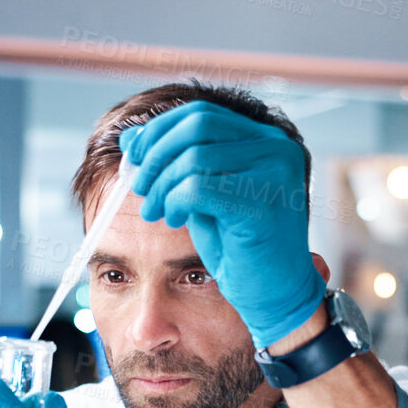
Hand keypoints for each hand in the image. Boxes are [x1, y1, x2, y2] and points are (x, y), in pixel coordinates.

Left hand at [119, 101, 325, 347]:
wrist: (274, 294)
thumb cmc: (240, 247)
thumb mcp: (201, 195)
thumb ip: (174, 162)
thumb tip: (130, 136)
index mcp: (265, 139)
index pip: (201, 113)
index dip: (159, 131)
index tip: (133, 156)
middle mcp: (276, 148)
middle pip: (196, 126)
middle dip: (156, 155)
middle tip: (140, 187)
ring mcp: (275, 172)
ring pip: (193, 158)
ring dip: (162, 186)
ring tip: (156, 211)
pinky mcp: (262, 203)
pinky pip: (198, 188)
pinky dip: (174, 202)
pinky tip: (173, 220)